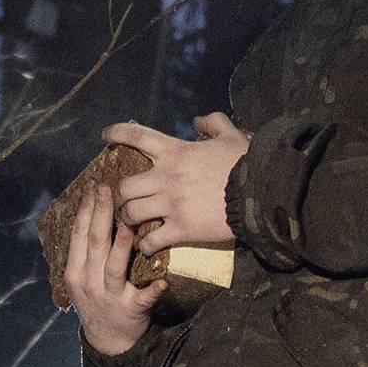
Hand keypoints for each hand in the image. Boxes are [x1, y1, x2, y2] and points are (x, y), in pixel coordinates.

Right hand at [62, 174, 166, 355]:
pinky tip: (161, 281)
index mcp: (75, 271)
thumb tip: (93, 212)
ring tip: (129, 225)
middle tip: (107, 189)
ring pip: (113, 268)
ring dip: (121, 246)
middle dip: (100, 214)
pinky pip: (142, 298)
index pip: (79, 235)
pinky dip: (151, 290)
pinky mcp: (131, 309)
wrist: (108, 341)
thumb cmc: (98, 301)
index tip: (93, 186)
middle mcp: (89, 282)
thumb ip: (86, 252)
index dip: (85, 210)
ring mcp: (109, 296)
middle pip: (95, 244)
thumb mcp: (82, 278)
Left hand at [103, 112, 250, 249]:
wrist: (262, 193)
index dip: (116, 133)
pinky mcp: (181, 229)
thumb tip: (198, 120)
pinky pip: (151, 240)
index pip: (136, 136)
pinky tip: (148, 247)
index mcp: (176, 151)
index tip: (105, 136)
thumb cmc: (247, 163)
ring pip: (131, 213)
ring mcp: (172, 205)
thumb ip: (213, 123)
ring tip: (131, 225)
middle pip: (124, 186)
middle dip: (120, 195)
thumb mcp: (231, 136)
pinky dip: (145, 245)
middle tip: (125, 201)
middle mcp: (167, 177)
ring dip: (127, 220)